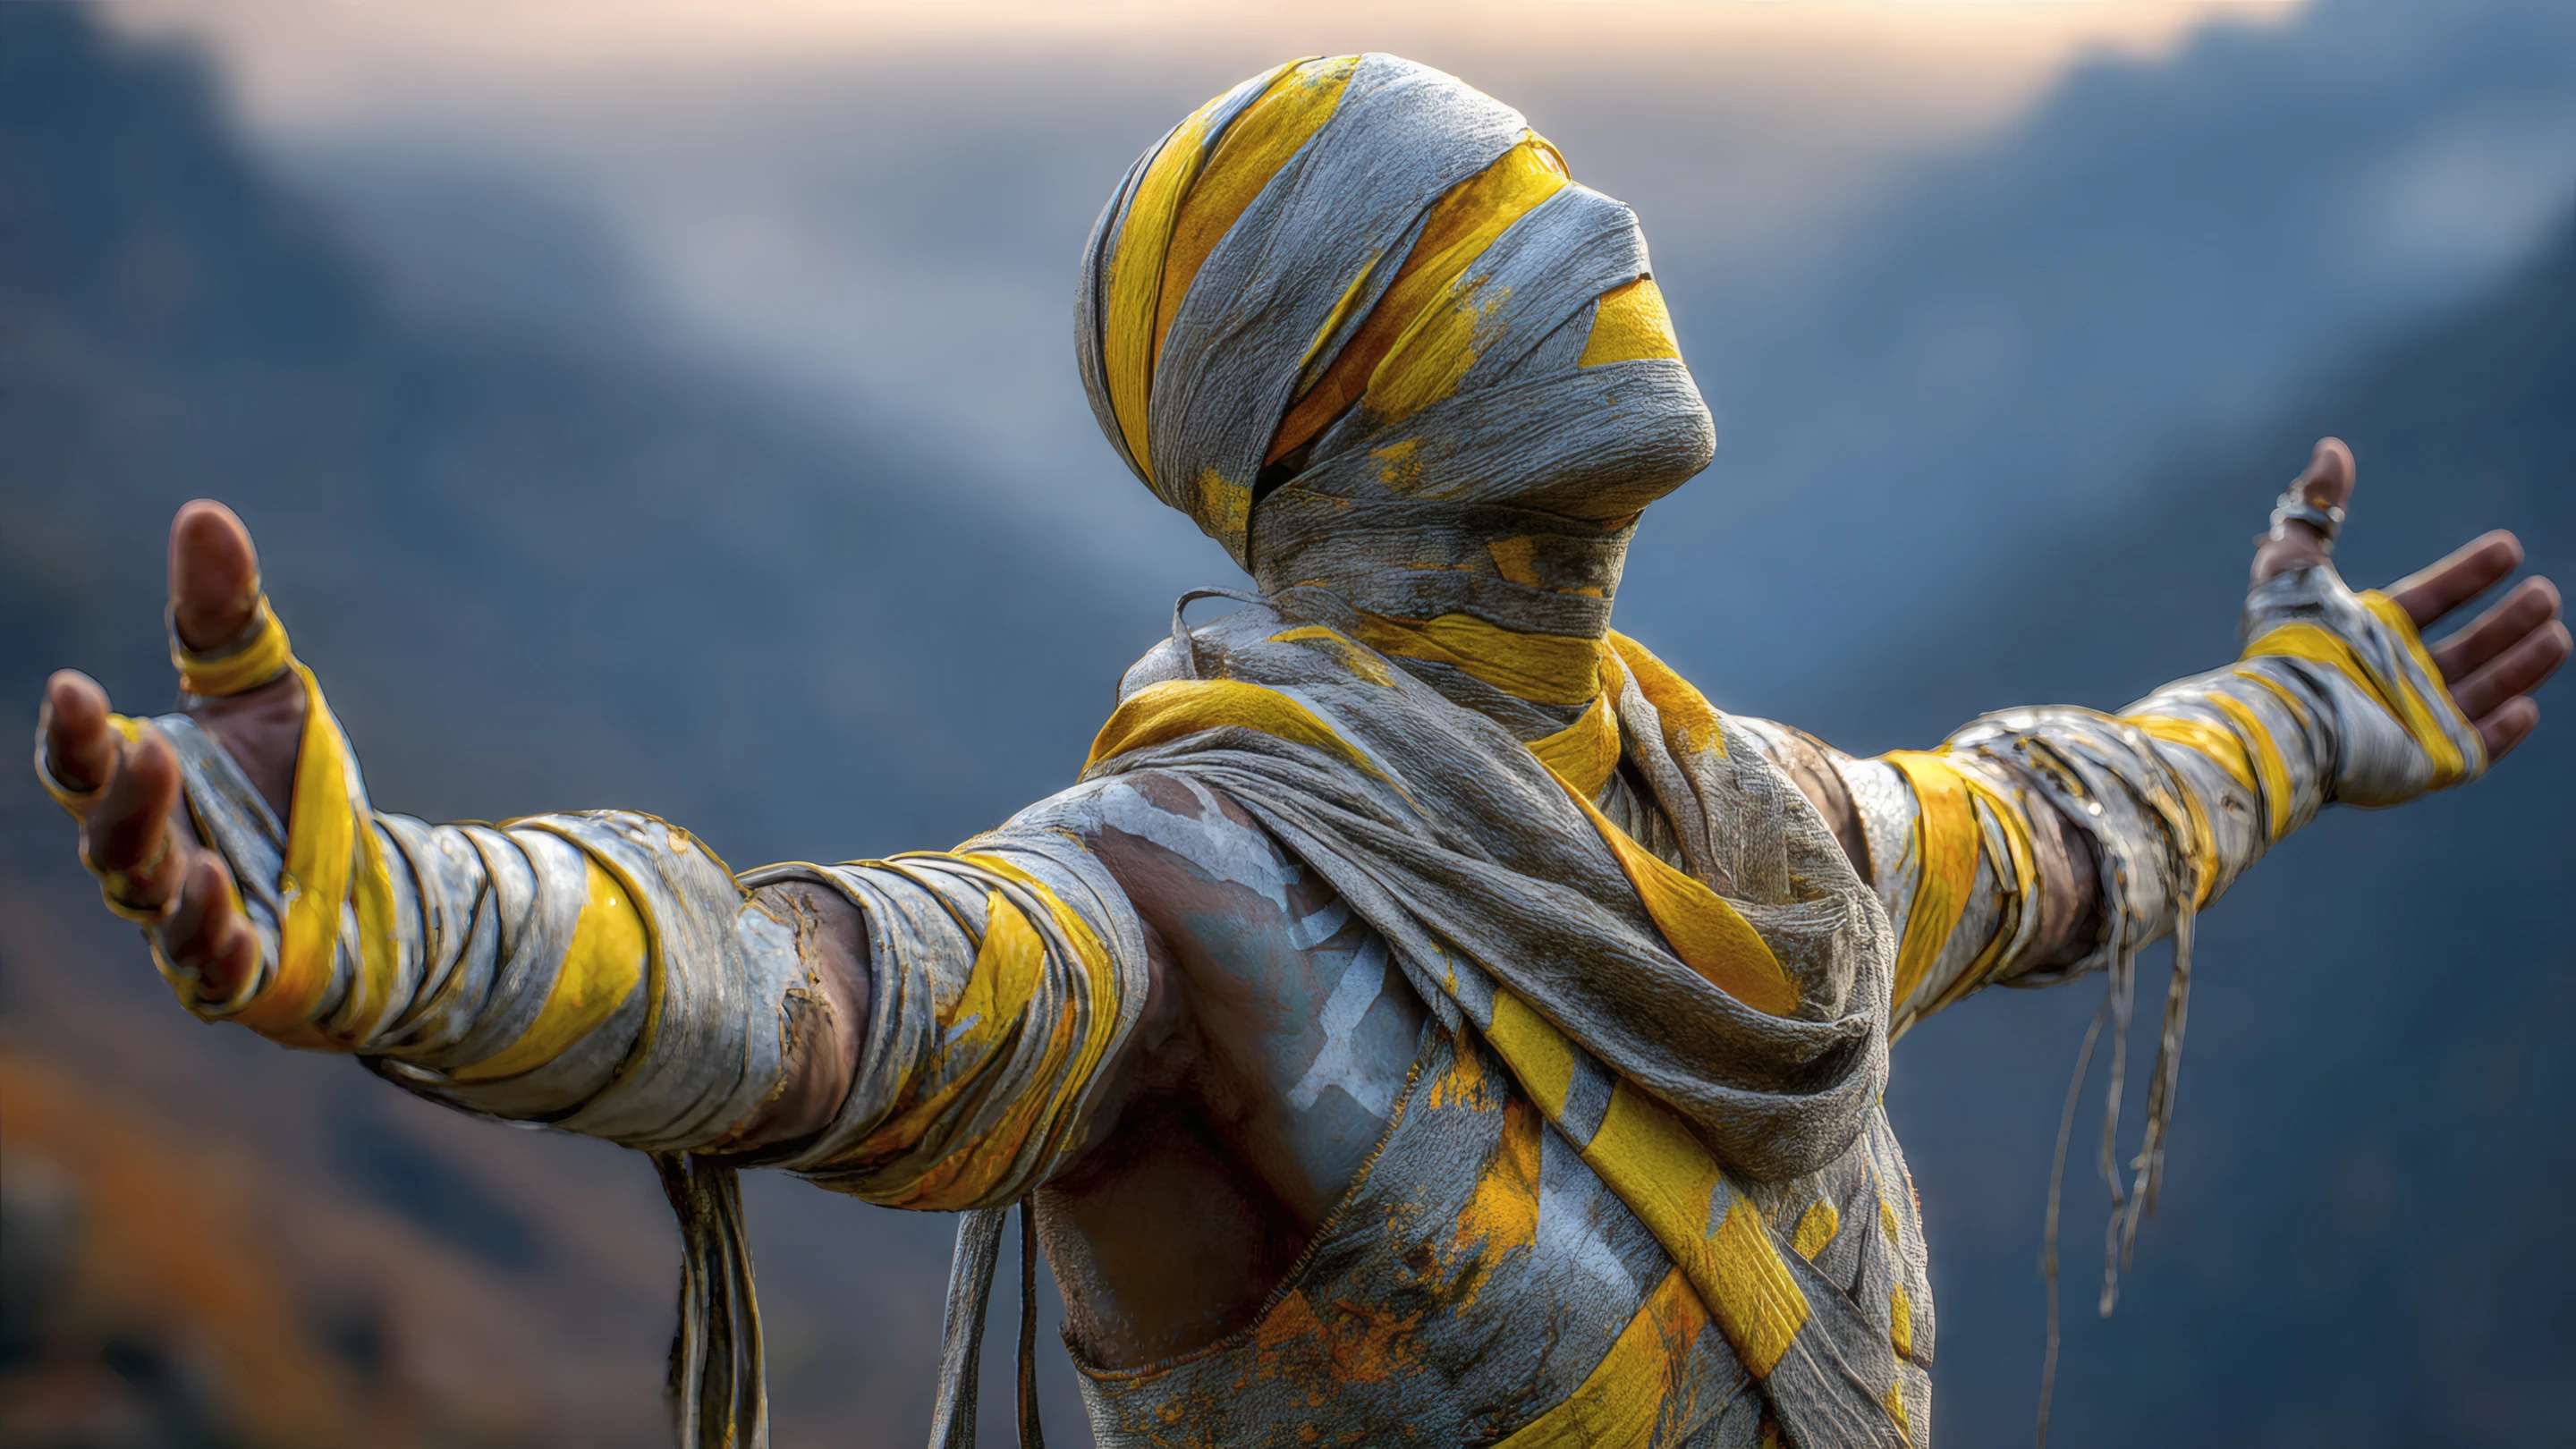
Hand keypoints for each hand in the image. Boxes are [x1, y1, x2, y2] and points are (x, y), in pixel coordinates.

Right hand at [38, 501, 306, 999]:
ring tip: (202, 858)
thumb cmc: (286, 786)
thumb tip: (204, 512)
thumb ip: (225, 617)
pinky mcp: (242, 970)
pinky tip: (233, 912)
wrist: (361, 880)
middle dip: (123, 801)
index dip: (72, 732)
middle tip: (149, 752)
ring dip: (168, 884)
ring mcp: (188, 920)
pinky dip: (215, 944)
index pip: (81, 763)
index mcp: (139, 789)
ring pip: (154, 907)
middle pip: (110, 838)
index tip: (77, 688)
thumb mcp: (264, 694)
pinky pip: (214, 968)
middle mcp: (149, 858)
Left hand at [2251, 438, 2565, 763]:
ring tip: (2556, 632)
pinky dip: (2503, 729)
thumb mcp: (2293, 567)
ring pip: (2480, 691)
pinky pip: (2476, 749)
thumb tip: (2331, 448)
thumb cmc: (2288, 648)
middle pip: (2464, 649)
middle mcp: (2392, 679)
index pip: (2429, 601)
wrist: (2291, 718)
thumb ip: (2315, 509)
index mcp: (2366, 636)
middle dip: (2507, 622)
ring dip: (2520, 663)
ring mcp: (2411, 724)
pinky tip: (2528, 706)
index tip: (2507, 547)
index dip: (2468, 575)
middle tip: (2545, 594)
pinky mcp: (2426, 764)